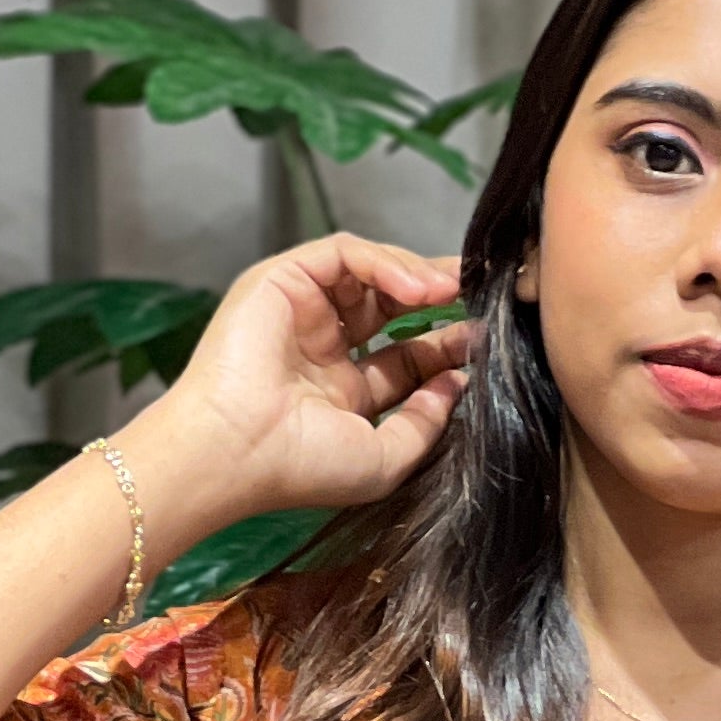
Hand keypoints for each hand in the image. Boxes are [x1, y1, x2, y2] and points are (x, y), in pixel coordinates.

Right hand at [124, 233, 470, 541]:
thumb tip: (456, 384)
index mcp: (342, 392)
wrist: (238, 450)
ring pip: (371, 273)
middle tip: (478, 296)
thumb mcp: (385, 459)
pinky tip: (415, 288)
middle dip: (438, 298)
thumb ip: (425, 423)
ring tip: (450, 290)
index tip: (483, 343)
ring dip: (416, 276)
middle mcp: (322, 348)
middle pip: (393, 307)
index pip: (405, 357)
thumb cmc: (302, 466)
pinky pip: (344, 254)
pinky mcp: (283, 279)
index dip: (446, 346)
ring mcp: (302, 311)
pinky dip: (383, 263)